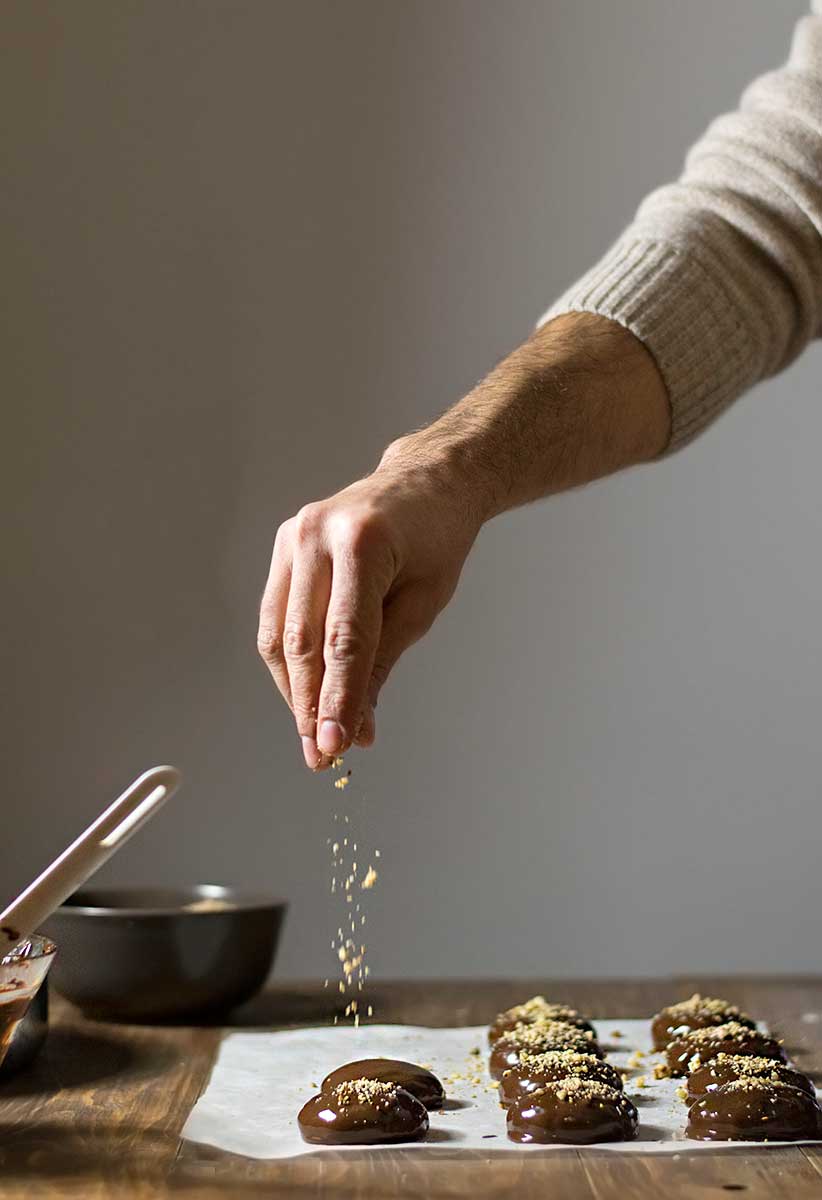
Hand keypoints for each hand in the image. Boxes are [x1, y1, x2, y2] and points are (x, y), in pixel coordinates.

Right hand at [257, 440, 485, 767]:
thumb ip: (384, 660)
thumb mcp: (424, 602)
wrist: (425, 481)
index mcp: (364, 542)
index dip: (339, 698)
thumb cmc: (435, 540)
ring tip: (314, 733)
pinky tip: (307, 692)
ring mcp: (294, 535)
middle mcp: (318, 533)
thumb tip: (355, 726)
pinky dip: (290, 660)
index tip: (336, 746)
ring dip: (294, 690)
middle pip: (303, 640)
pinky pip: (277, 616)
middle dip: (311, 705)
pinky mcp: (284, 543)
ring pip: (279, 635)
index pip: (346, 637)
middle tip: (322, 756)